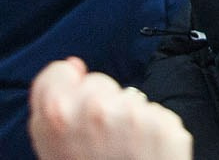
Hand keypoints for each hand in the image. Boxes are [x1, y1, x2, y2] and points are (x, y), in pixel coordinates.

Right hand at [28, 58, 191, 159]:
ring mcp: (133, 117)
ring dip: (126, 120)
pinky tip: (141, 156)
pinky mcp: (164, 126)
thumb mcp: (54, 153)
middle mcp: (96, 111)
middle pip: (97, 84)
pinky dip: (151, 131)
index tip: (72, 94)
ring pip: (128, 99)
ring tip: (121, 154)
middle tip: (99, 143)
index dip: (65, 84)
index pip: (57, 74)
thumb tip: (72, 67)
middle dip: (98, 106)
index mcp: (56, 118)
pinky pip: (154, 115)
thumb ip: (54, 110)